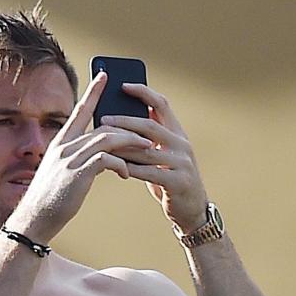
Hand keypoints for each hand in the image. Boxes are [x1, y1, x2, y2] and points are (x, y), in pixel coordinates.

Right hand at [11, 72, 153, 241]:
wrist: (35, 218)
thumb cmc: (50, 199)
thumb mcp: (62, 173)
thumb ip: (79, 159)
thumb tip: (101, 156)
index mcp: (60, 143)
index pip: (79, 110)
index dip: (93, 92)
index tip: (105, 76)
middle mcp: (64, 146)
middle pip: (102, 126)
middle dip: (128, 127)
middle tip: (147, 132)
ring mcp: (70, 158)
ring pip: (108, 139)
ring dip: (131, 144)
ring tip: (148, 149)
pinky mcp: (78, 173)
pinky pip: (107, 159)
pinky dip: (121, 164)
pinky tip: (126, 174)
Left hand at [101, 85, 207, 233]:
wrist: (192, 210)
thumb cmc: (170, 179)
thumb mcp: (163, 155)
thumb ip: (148, 139)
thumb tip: (120, 121)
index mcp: (177, 133)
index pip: (161, 104)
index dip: (143, 92)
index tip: (123, 85)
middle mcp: (182, 144)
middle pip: (151, 125)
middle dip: (125, 120)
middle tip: (104, 118)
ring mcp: (182, 163)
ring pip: (147, 150)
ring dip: (123, 146)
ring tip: (103, 142)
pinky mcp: (178, 182)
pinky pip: (150, 173)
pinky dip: (131, 168)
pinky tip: (115, 166)